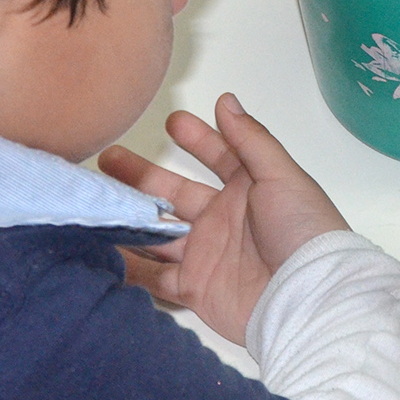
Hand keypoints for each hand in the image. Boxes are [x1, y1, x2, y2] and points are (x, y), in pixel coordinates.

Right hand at [97, 93, 347, 344]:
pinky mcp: (194, 289)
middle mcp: (223, 220)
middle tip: (107, 158)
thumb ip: (251, 140)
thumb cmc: (301, 231)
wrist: (307, 298)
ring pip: (158, 234)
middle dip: (143, 177)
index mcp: (249, 190)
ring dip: (129, 219)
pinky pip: (154, 277)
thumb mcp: (281, 176)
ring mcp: (206, 255)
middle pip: (176, 194)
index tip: (171, 122)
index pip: (219, 157)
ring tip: (92, 202)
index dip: (197, 139)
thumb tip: (226, 101)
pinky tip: (100, 251)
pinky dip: (129, 267)